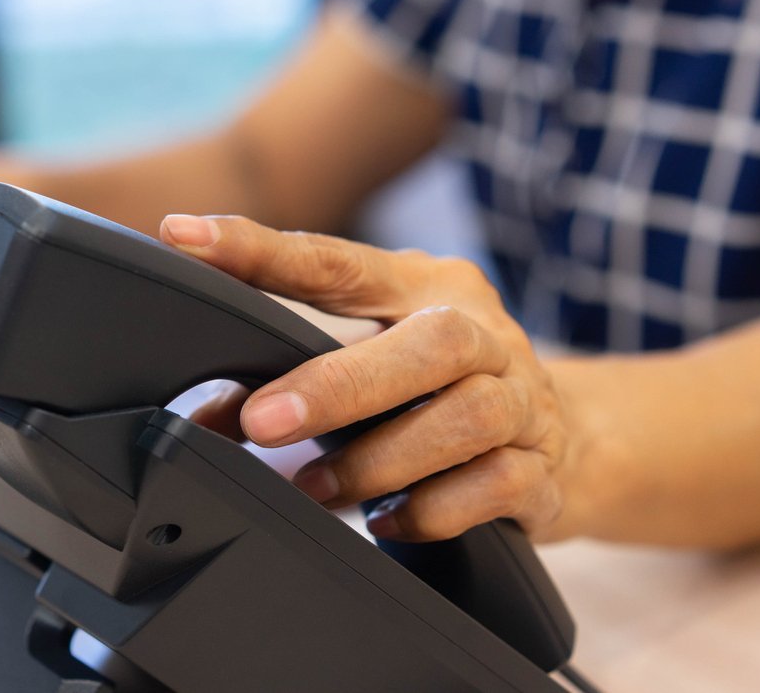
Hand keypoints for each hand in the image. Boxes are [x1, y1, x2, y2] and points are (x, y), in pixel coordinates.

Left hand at [161, 214, 576, 542]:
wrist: (574, 440)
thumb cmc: (442, 386)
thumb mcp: (372, 358)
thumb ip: (292, 376)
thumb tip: (205, 416)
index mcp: (425, 285)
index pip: (337, 260)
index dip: (259, 248)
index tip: (186, 238)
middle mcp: (482, 331)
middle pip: (429, 342)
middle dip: (339, 385)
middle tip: (261, 423)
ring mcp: (523, 398)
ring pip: (465, 419)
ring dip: (378, 460)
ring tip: (316, 488)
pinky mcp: (541, 468)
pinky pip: (494, 488)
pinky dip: (432, 510)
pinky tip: (388, 521)